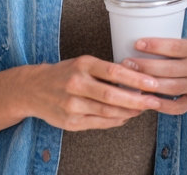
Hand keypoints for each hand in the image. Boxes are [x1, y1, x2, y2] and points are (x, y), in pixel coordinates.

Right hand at [13, 55, 162, 131]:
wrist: (32, 89)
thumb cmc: (63, 74)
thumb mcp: (82, 64)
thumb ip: (105, 71)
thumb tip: (136, 79)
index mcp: (82, 65)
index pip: (114, 71)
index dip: (136, 79)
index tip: (153, 83)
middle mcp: (76, 84)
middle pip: (112, 95)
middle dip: (137, 100)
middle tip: (154, 101)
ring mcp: (72, 105)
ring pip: (107, 112)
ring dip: (129, 112)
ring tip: (143, 109)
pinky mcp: (70, 122)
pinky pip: (99, 123)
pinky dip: (116, 121)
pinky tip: (126, 117)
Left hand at [122, 38, 186, 114]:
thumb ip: (176, 46)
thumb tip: (142, 44)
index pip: (174, 46)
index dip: (155, 45)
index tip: (137, 43)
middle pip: (168, 69)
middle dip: (145, 66)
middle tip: (126, 63)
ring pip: (170, 88)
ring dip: (148, 86)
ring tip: (130, 82)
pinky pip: (177, 106)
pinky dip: (161, 106)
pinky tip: (146, 101)